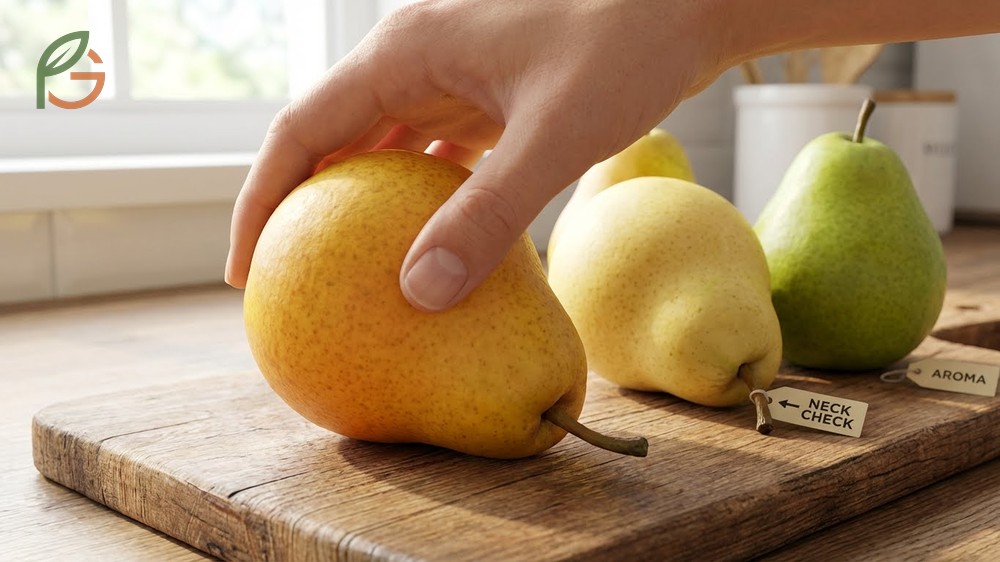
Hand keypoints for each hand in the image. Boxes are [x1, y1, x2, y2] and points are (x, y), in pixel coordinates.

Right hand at [225, 0, 725, 310]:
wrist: (690, 1)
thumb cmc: (629, 43)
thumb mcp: (554, 136)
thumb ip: (488, 215)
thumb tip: (418, 294)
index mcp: (406, 51)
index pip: (301, 131)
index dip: (263, 201)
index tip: (247, 268)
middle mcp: (415, 56)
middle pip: (332, 138)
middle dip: (304, 208)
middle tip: (290, 281)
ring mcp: (452, 71)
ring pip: (382, 144)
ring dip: (362, 203)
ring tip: (347, 270)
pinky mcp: (487, 89)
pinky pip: (433, 148)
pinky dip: (420, 195)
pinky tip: (429, 239)